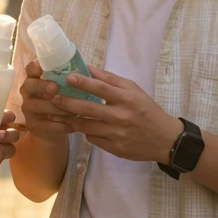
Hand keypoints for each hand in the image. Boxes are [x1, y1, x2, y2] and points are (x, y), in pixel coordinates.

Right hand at [16, 60, 75, 139]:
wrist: (56, 127)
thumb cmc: (63, 101)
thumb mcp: (65, 89)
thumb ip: (70, 80)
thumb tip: (88, 69)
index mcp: (35, 79)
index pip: (30, 69)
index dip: (35, 66)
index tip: (43, 66)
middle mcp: (28, 93)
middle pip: (29, 85)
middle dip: (42, 85)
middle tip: (55, 87)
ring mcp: (28, 110)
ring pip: (38, 106)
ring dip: (57, 108)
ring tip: (74, 110)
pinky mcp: (32, 126)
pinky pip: (46, 125)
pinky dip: (60, 125)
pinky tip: (73, 125)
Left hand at [50, 66, 184, 162]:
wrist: (165, 139)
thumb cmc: (147, 110)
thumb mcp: (134, 90)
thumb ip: (111, 79)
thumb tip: (88, 68)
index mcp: (127, 99)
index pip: (101, 88)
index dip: (83, 82)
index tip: (67, 77)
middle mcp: (121, 117)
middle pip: (88, 108)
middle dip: (67, 103)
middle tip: (53, 98)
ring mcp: (117, 135)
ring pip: (86, 126)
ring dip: (71, 119)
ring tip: (58, 113)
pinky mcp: (114, 149)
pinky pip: (93, 139)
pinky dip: (85, 132)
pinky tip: (80, 127)